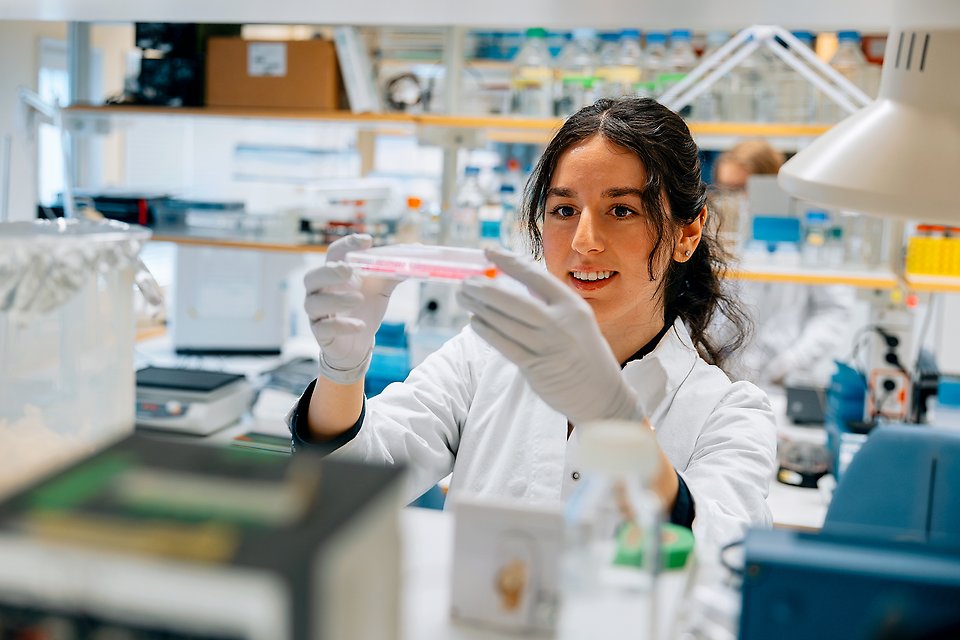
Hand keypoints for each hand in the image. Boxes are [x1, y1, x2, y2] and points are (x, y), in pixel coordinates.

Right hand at [304, 234, 401, 383]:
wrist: (359, 342)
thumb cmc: (366, 308)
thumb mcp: (381, 288)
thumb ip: (393, 270)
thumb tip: (416, 249)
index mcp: (335, 274)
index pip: (334, 253)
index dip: (347, 245)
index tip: (366, 241)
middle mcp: (321, 291)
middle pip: (312, 277)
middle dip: (329, 272)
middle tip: (349, 271)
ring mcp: (318, 313)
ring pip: (314, 303)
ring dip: (336, 300)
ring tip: (359, 299)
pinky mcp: (321, 333)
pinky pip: (323, 328)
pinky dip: (341, 325)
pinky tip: (360, 326)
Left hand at [456, 248, 640, 425]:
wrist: (601, 393)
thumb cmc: (584, 351)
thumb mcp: (577, 318)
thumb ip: (549, 298)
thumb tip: (518, 271)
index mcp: (571, 305)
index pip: (534, 275)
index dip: (507, 261)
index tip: (488, 251)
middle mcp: (560, 323)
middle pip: (512, 300)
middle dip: (484, 288)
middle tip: (465, 281)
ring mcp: (547, 346)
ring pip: (504, 322)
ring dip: (479, 308)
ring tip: (463, 297)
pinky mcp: (536, 368)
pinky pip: (504, 345)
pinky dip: (486, 331)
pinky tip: (475, 321)